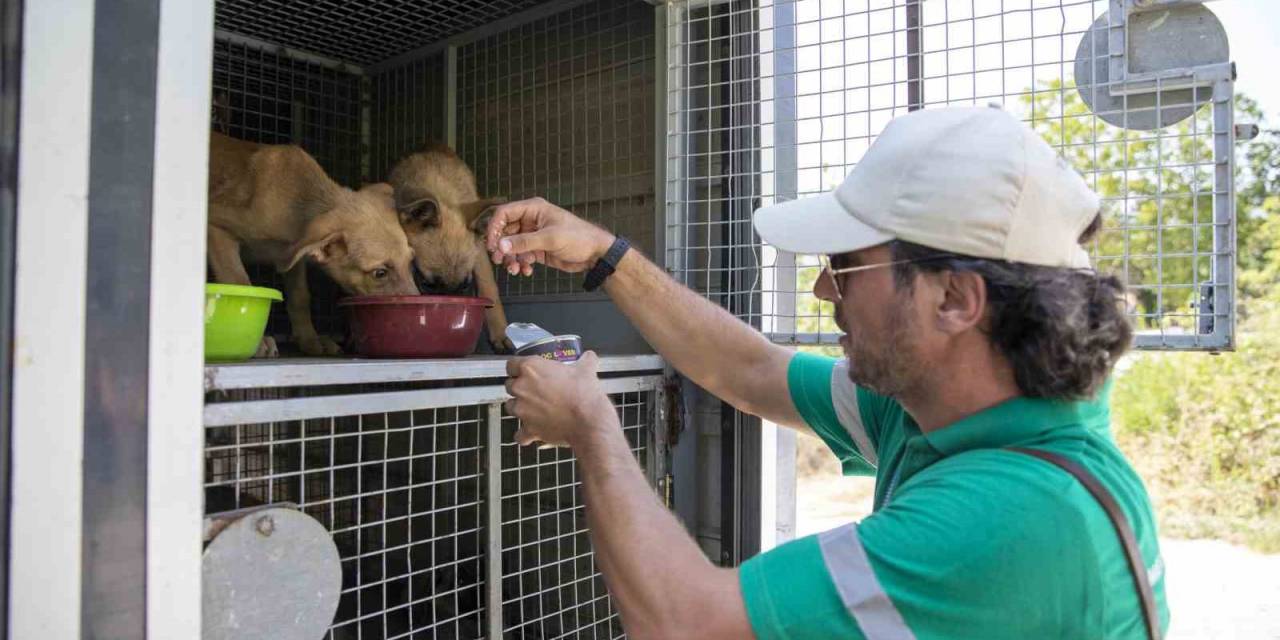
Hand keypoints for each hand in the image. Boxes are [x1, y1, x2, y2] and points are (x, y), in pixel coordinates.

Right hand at [484, 197, 615, 275]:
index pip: (504, 213)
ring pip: (512, 246)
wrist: (595, 254)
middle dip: (502, 247)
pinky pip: (521, 256)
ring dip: (511, 259)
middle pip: (505, 232)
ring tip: (515, 270)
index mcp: (533, 209)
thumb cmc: (577, 238)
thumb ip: (524, 242)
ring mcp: (533, 236)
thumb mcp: (550, 238)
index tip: (491, 244)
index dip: (494, 228)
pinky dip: (521, 264)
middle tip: (500, 260)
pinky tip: (526, 271)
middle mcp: (530, 221)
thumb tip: (500, 246)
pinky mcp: (537, 250)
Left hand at [504, 352, 617, 448]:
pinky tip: (533, 432)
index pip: (511, 364)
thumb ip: (586, 360)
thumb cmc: (584, 393)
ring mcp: (522, 410)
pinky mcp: (528, 429)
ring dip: (520, 407)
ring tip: (535, 409)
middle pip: (509, 385)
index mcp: (531, 368)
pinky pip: (519, 434)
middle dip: (520, 388)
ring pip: (510, 407)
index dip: (517, 368)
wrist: (589, 420)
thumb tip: (590, 357)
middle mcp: (521, 387)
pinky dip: (525, 434)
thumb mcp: (586, 370)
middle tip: (535, 390)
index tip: (526, 372)